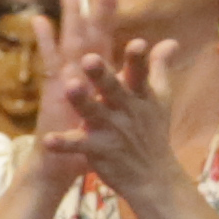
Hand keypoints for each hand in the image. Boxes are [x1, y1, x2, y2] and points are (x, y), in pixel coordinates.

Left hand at [29, 4, 195, 216]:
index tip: (137, 44)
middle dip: (102, 75)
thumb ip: (160, 67)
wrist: (153, 177)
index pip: (140, 74)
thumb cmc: (152, 130)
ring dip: (81, 101)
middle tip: (89, 58)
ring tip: (69, 87)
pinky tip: (47, 140)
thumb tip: (171, 41)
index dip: (138, 60)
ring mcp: (110, 130)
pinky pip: (77, 145)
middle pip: (113, 89)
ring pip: (93, 113)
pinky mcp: (97, 150)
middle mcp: (125, 110)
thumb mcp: (161, 99)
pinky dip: (63, 144)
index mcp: (140, 95)